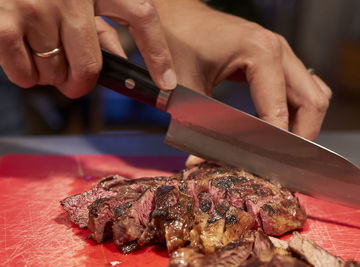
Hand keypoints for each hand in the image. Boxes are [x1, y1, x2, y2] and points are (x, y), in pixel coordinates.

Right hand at [0, 0, 176, 97]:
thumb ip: (100, 26)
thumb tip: (118, 60)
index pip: (141, 18)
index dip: (158, 55)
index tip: (166, 84)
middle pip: (90, 68)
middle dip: (81, 84)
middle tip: (73, 80)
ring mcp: (36, 8)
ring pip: (56, 75)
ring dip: (52, 77)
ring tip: (42, 54)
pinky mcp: (4, 22)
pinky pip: (24, 75)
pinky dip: (27, 78)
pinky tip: (24, 58)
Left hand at [153, 0, 331, 165]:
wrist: (176, 14)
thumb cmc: (178, 40)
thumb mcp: (186, 85)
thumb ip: (199, 123)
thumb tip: (203, 163)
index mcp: (261, 52)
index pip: (280, 110)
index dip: (274, 144)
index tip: (263, 167)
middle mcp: (279, 49)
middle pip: (313, 102)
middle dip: (301, 137)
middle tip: (281, 162)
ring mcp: (281, 52)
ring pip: (312, 95)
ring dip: (302, 124)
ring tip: (279, 148)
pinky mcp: (276, 58)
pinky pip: (300, 88)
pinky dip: (294, 110)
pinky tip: (272, 126)